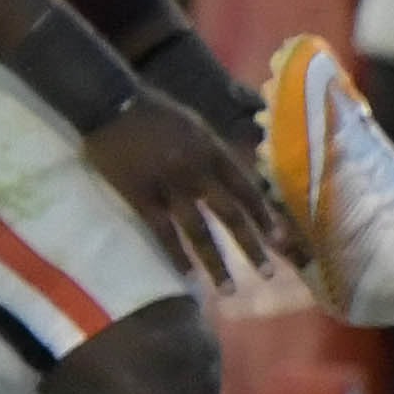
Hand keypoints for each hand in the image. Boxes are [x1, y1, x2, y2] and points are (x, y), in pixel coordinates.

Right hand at [84, 90, 291, 290]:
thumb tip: (234, 172)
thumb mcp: (196, 125)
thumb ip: (214, 151)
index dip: (265, 215)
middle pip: (231, 215)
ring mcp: (169, 186)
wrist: (111, 103)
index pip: (247, 189)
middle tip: (268, 274)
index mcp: (213, 151)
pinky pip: (162, 233)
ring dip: (216, 263)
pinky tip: (187, 276)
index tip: (281, 238)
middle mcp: (198, 172)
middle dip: (251, 246)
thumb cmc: (154, 111)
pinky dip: (176, 256)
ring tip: (229, 290)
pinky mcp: (140, 197)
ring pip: (199, 231)